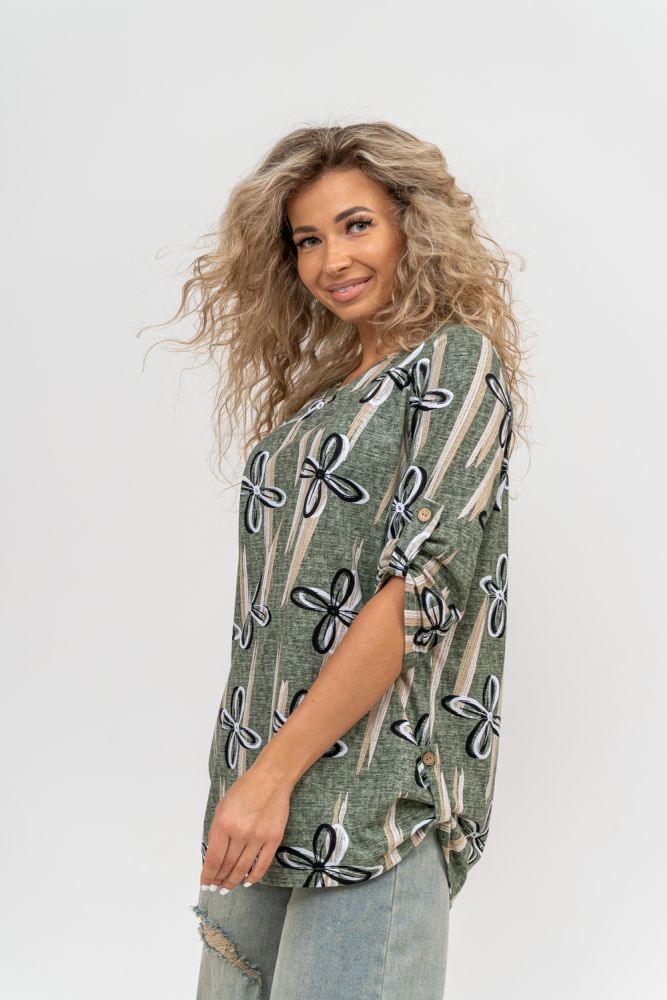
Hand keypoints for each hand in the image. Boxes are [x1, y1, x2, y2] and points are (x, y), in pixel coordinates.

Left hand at [200, 760, 291, 890]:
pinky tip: (247, 882)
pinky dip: (253, 877)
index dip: (208, 875)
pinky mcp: (273, 839)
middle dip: (219, 880)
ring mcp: (258, 838)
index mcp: (223, 824)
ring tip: (228, 887)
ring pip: (242, 869)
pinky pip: (262, 865)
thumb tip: (213, 855)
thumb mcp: (222, 806)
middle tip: (216, 887)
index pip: (213, 859)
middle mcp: (240, 833)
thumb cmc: (244, 790)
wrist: (271, 779)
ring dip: (233, 881)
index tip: (205, 883)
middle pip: (227, 866)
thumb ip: (217, 831)